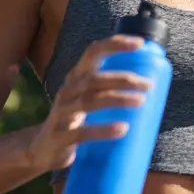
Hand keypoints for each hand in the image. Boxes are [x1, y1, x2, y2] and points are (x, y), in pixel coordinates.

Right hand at [26, 34, 150, 171]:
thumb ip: (110, 90)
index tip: (140, 44)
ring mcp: (61, 113)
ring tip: (141, 101)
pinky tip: (123, 129)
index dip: (115, 44)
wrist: (42, 149)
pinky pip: (83, 132)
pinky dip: (104, 130)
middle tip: (148, 85)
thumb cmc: (75, 119)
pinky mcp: (59, 137)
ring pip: (90, 101)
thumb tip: (151, 87)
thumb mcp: (88, 99)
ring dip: (118, 99)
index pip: (93, 52)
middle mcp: (67, 91)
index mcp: (76, 77)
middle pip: (95, 78)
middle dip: (123, 79)